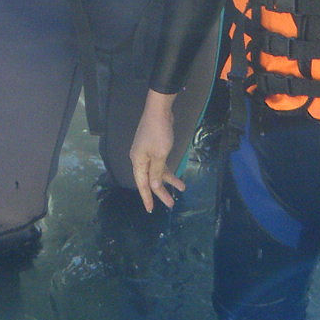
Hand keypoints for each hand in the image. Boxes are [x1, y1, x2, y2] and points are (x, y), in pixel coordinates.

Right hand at [129, 91, 184, 211]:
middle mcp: (140, 158)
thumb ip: (156, 172)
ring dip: (168, 181)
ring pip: (157, 172)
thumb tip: (153, 186)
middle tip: (171, 204)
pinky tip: (177, 176)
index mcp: (138, 161)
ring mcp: (148, 153)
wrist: (159, 110)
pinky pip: (160, 164)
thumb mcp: (159, 154)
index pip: (142, 184)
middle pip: (150, 179)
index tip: (151, 209)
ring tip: (181, 189)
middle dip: (161, 192)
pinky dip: (168, 171)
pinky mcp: (155, 148)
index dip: (147, 197)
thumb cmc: (158, 132)